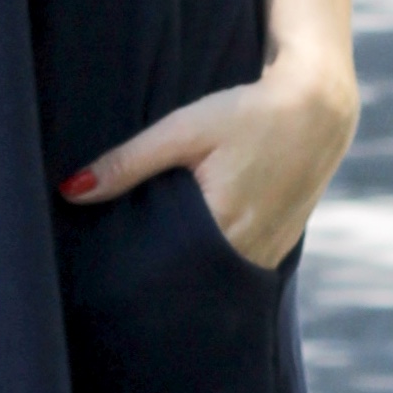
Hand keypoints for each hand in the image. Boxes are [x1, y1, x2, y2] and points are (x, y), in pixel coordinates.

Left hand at [59, 58, 356, 270]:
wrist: (319, 109)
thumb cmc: (248, 113)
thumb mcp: (185, 130)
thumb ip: (129, 162)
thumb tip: (72, 191)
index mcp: (223, 226)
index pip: (166, 273)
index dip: (137, 277)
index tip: (109, 280)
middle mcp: (249, 250)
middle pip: (191, 284)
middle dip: (160, 283)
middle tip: (123, 281)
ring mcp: (269, 254)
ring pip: (217, 282)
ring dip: (191, 277)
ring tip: (156, 272)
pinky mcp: (280, 248)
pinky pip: (240, 271)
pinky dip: (218, 267)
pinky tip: (196, 256)